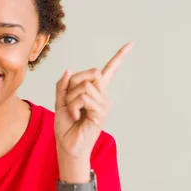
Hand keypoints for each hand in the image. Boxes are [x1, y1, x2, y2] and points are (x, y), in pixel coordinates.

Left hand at [54, 42, 132, 163]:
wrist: (67, 147)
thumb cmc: (65, 127)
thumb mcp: (59, 102)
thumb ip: (63, 85)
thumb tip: (69, 70)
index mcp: (95, 92)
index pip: (110, 71)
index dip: (120, 57)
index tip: (131, 44)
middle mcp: (103, 96)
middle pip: (92, 73)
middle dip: (74, 83)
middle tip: (69, 100)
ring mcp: (104, 104)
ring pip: (85, 85)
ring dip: (71, 97)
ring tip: (72, 111)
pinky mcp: (101, 112)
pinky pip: (84, 97)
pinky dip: (73, 105)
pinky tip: (74, 116)